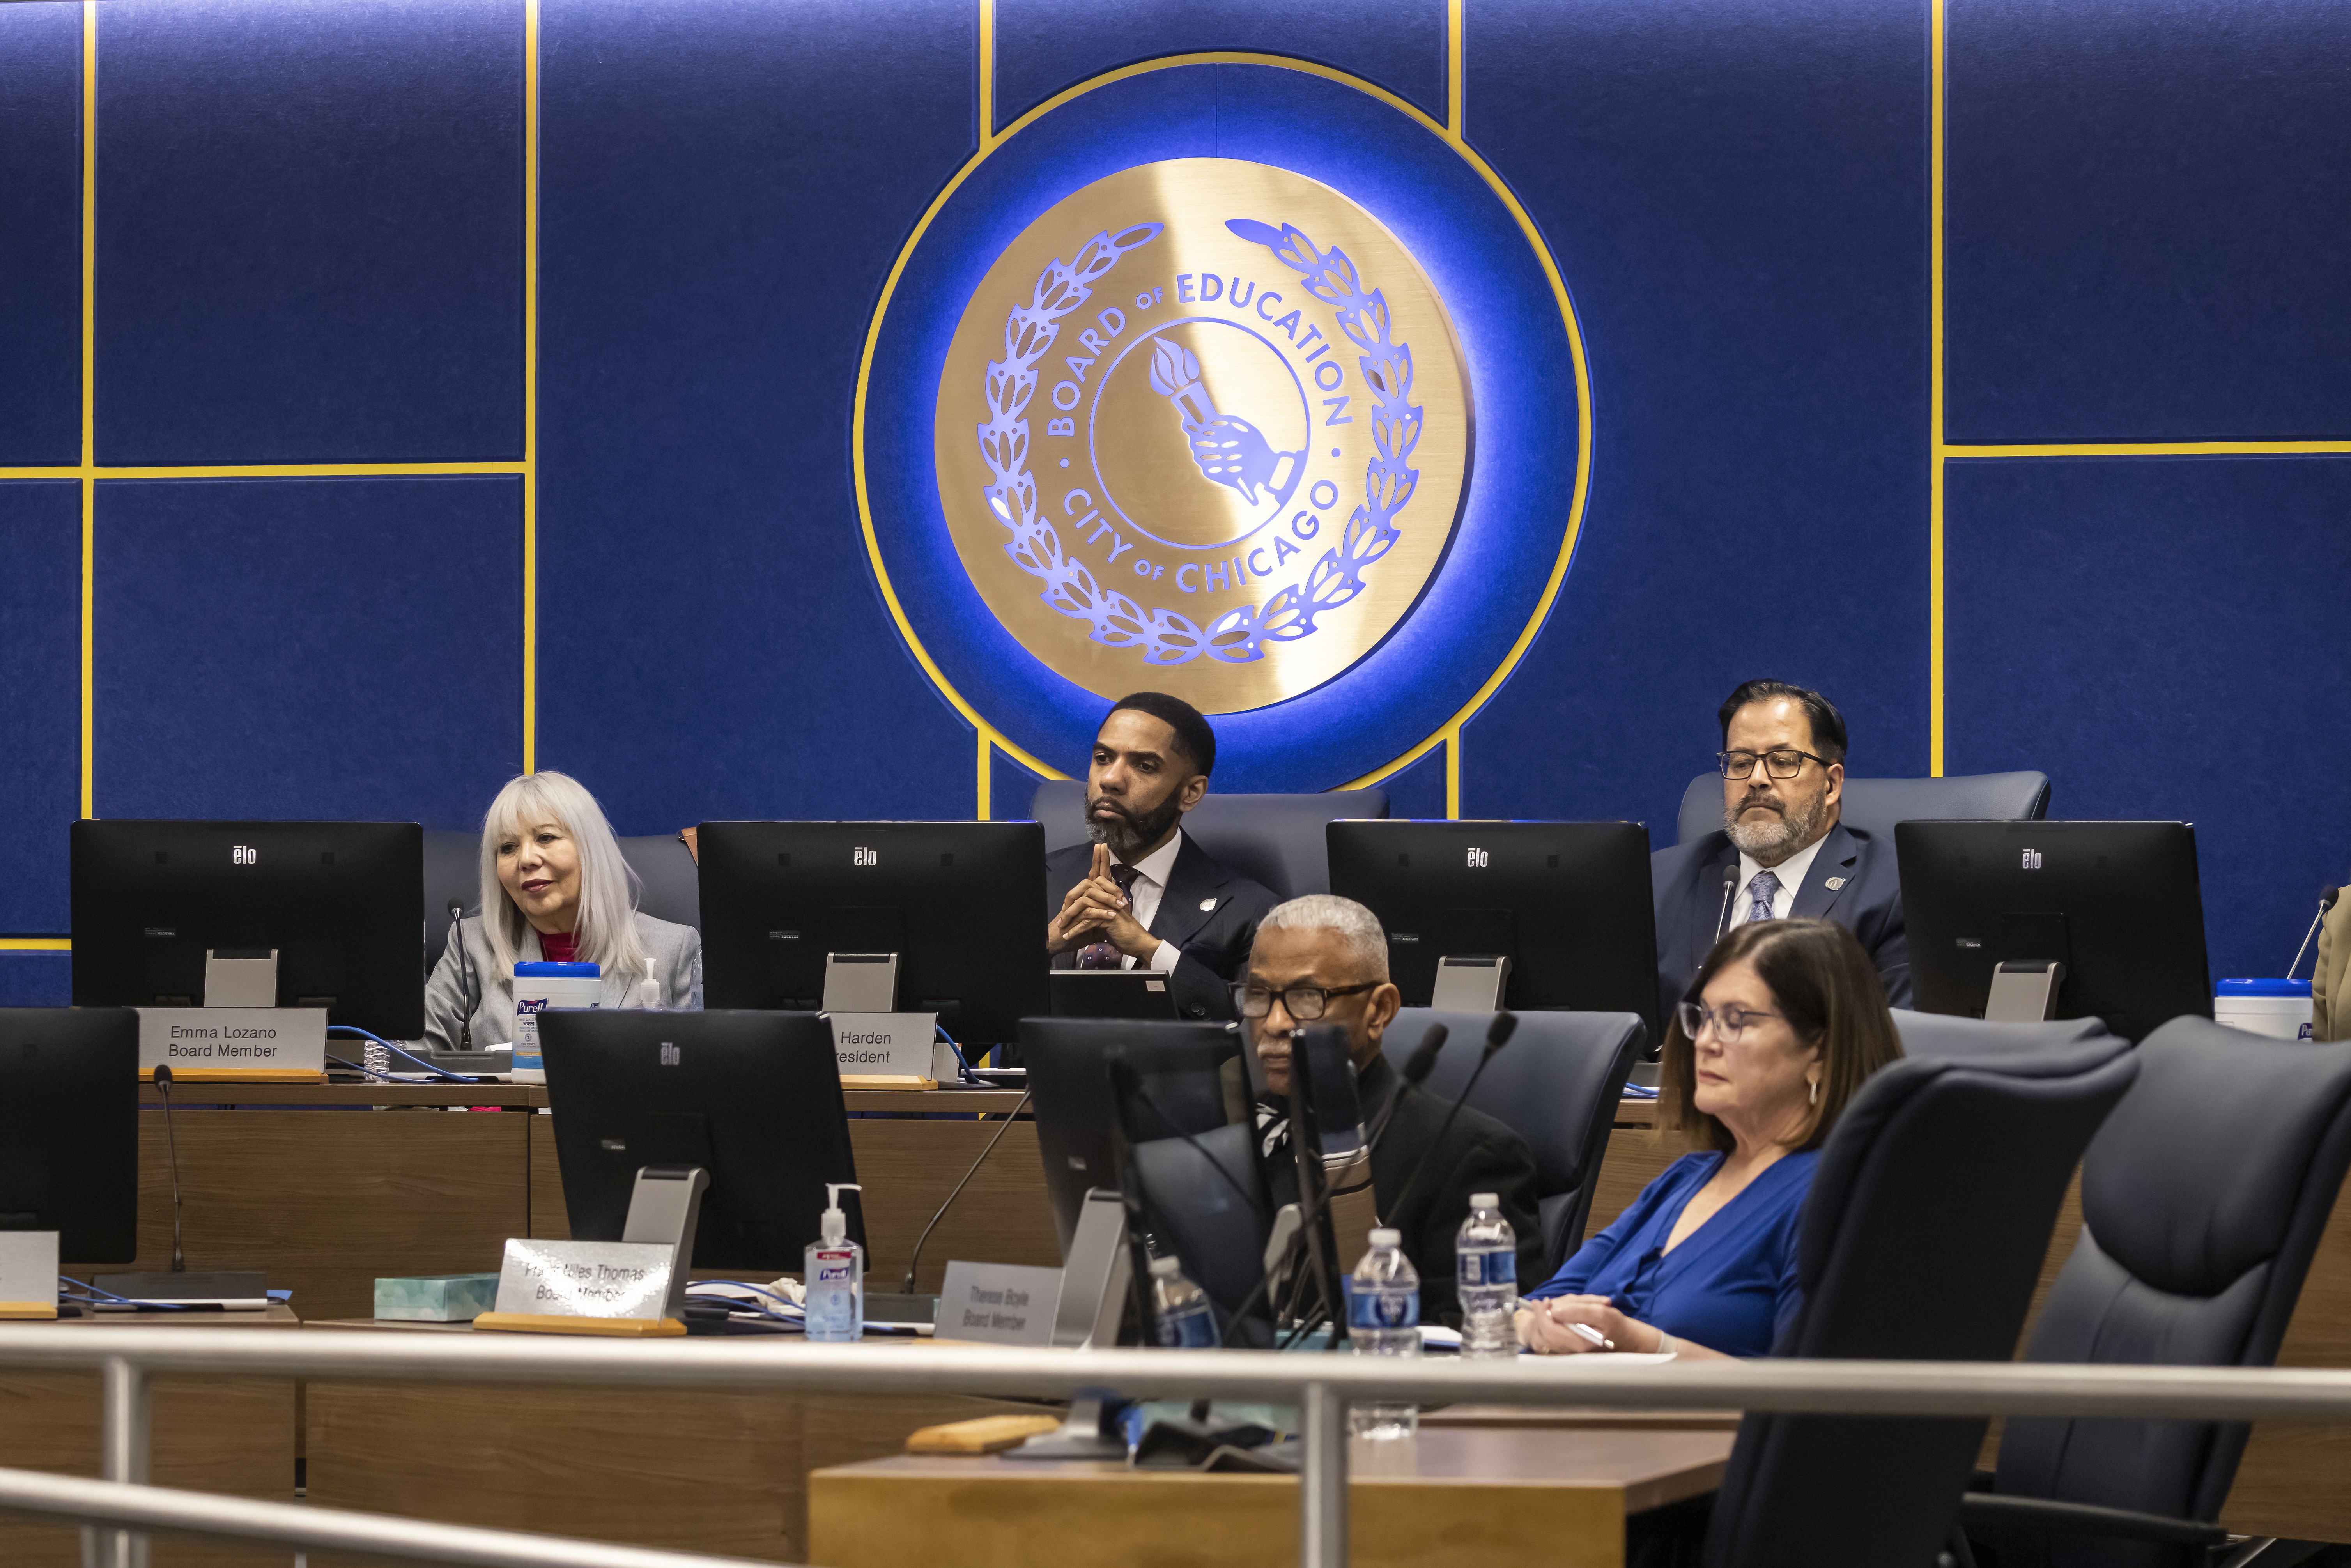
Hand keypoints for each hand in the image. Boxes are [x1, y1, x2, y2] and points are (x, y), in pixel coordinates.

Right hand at [1046, 844, 1114, 951]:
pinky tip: (1111, 917)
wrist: (1059, 940)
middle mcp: (1078, 895)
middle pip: (1094, 880)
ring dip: (1108, 900)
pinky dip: (1101, 914)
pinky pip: (1088, 911)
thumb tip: (1120, 908)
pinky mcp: (1073, 915)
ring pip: (1091, 893)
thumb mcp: (1096, 920)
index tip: (1102, 845)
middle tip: (1121, 890)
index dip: (1098, 860)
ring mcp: (1074, 904)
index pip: (1093, 873)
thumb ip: (1105, 912)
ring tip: (1121, 908)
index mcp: (1085, 894)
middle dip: (1110, 885)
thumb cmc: (1076, 930)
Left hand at [1068, 872, 1154, 958]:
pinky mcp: (1110, 919)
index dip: (1075, 894)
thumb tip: (1079, 912)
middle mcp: (1109, 897)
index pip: (1090, 884)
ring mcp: (1110, 906)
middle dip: (1069, 904)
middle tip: (1061, 919)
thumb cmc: (1122, 933)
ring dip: (1070, 917)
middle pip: (1084, 892)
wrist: (1138, 943)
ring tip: (1062, 927)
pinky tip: (1068, 936)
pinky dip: (1076, 930)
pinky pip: (1088, 921)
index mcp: (1109, 895)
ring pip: (1084, 905)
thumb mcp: (1106, 920)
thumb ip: (1095, 912)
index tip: (1066, 907)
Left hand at [1515, 1295, 1654, 1355]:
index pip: (1551, 1330)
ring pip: (1545, 1339)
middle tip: (1539, 1302)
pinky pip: (1550, 1342)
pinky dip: (1546, 1329)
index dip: (1544, 1313)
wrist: (1628, 1341)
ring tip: (1545, 1308)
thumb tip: (1553, 1309)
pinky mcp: (1569, 1353)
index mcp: (1582, 1344)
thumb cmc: (1615, 1325)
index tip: (1545, 1300)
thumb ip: (1577, 1310)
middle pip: (1544, 1335)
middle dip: (1539, 1316)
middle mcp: (1573, 1353)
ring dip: (1541, 1322)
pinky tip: (1552, 1319)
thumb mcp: (1602, 1312)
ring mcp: (1570, 1354)